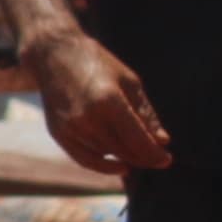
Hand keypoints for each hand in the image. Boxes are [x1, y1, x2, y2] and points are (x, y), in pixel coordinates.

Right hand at [28, 24, 173, 177]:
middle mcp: (87, 117)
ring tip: (140, 153)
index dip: (154, 154)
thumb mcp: (130, 82)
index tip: (167, 159)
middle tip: (158, 159)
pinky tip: (120, 165)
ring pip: (106, 155)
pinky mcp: (58, 132)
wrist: (54, 55)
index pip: (137, 140)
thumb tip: (163, 142)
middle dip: (144, 158)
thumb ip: (146, 114)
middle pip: (123, 151)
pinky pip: (84, 159)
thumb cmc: (99, 64)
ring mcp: (70, 127)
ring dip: (126, 158)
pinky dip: (103, 165)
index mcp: (109, 101)